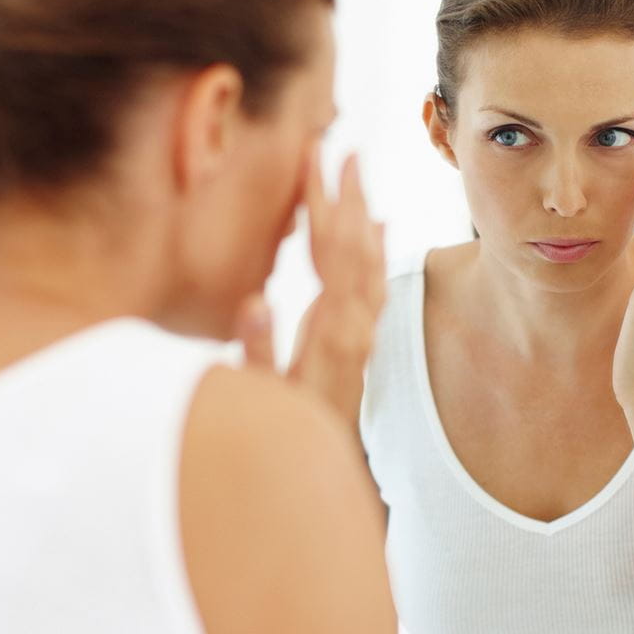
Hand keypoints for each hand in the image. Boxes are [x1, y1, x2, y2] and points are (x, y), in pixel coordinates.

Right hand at [234, 142, 386, 420]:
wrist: (316, 482)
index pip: (329, 253)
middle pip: (358, 248)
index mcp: (330, 333)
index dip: (322, 204)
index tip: (316, 161)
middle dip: (350, 196)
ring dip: (364, 216)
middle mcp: (354, 330)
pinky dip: (376, 251)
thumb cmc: (280, 439)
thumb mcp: (260, 399)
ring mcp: (361, 336)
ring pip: (371, 263)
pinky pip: (375, 286)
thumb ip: (257, 352)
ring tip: (359, 178)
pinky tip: (377, 230)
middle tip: (346, 150)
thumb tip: (255, 301)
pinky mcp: (359, 345)